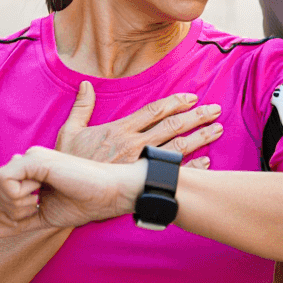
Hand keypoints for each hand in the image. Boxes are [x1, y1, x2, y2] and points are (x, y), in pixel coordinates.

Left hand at [0, 146, 144, 234]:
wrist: (107, 195)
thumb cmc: (82, 204)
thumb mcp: (42, 218)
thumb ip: (16, 224)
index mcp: (28, 173)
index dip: (7, 213)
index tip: (32, 214)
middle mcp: (27, 162)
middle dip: (9, 211)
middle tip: (34, 208)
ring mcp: (31, 158)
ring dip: (15, 204)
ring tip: (38, 201)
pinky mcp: (35, 159)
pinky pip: (4, 179)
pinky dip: (17, 195)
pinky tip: (38, 194)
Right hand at [57, 81, 221, 169]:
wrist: (65, 198)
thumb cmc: (69, 164)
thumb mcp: (70, 132)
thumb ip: (81, 107)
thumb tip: (86, 84)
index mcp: (120, 130)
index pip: (154, 111)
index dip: (175, 102)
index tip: (192, 97)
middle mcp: (134, 145)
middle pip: (172, 126)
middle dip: (196, 117)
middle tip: (215, 109)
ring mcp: (140, 165)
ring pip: (177, 148)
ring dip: (199, 138)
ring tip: (217, 129)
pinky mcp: (141, 182)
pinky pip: (171, 174)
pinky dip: (191, 168)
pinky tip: (206, 161)